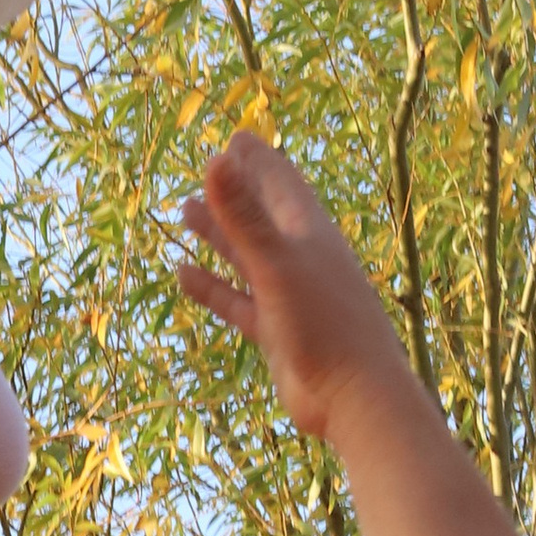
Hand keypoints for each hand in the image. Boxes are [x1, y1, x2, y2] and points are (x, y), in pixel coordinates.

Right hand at [178, 131, 404, 438]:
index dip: (259, 160)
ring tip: (184, 212)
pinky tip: (182, 274)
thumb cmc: (325, 323)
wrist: (354, 397)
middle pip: (263, 215)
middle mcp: (300, 258)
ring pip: (246, 256)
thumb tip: (215, 159)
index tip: (236, 138)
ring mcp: (288, 295)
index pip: (282, 183)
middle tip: (210, 165)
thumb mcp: (276, 263)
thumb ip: (244, 215)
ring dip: (218, 235)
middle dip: (237, 191)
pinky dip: (211, 286)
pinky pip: (236, 300)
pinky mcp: (275, 330)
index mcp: (310, 233)